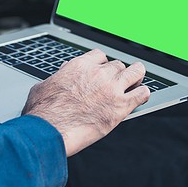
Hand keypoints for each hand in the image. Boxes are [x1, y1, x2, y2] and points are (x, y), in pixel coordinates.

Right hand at [22, 49, 150, 155]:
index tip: (103, 71)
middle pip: (118, 65)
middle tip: (117, 83)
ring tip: (137, 83)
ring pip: (136, 72)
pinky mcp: (121, 106)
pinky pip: (142, 94)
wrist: (51, 130)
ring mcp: (112, 88)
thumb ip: (57, 78)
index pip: (100, 56)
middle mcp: (99, 74)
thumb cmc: (43, 112)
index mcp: (80, 66)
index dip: (103, 64)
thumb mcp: (44, 86)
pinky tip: (142, 97)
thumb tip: (60, 74)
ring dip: (137, 77)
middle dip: (118, 74)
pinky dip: (144, 94)